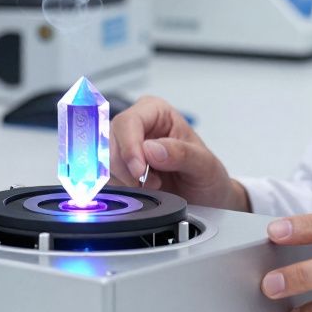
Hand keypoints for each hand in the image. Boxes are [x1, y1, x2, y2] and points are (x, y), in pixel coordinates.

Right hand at [107, 95, 248, 210]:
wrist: (206, 199)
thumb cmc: (207, 175)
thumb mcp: (204, 165)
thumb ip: (181, 154)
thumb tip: (152, 149)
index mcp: (156, 112)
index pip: (129, 122)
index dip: (129, 147)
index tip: (139, 171)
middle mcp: (137, 126)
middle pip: (111, 141)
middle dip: (126, 167)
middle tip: (151, 184)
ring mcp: (125, 147)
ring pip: (104, 161)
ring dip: (124, 180)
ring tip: (152, 187)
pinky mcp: (119, 169)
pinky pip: (106, 178)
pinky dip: (120, 188)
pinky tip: (140, 191)